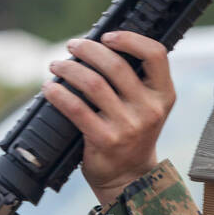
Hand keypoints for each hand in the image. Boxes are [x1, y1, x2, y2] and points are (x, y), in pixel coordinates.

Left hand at [41, 30, 175, 206]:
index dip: (130, 39)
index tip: (107, 36)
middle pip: (116, 65)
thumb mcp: (147, 107)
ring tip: (57, 65)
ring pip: (93, 84)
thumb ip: (135, 81)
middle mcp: (149, 109)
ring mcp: (128, 126)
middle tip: (72, 46)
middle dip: (89, 49)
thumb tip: (98, 47)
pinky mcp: (105, 140)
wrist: (128, 177)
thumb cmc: (132, 135)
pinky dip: (59, 94)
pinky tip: (50, 89)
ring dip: (69, 69)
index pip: (156, 54)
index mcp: (163, 95)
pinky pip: (76, 109)